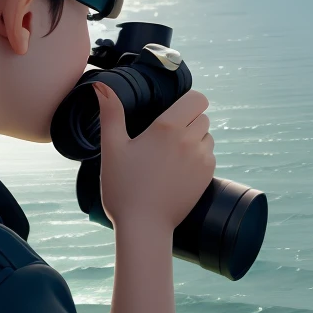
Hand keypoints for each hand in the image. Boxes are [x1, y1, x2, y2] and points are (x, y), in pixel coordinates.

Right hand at [94, 84, 214, 234]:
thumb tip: (101, 85)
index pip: (197, 99)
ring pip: (208, 136)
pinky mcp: (207, 177)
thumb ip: (110, 113)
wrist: (144, 226)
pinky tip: (178, 169)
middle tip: (166, 135)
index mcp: (168, 128)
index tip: (173, 110)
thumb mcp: (112, 148)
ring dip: (195, 138)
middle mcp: (190, 140)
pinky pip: (210, 156)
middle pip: (203, 116)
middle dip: (189, 120)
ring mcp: (202, 159)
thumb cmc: (124, 188)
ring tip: (171, 153)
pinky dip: (199, 157)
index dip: (188, 101)